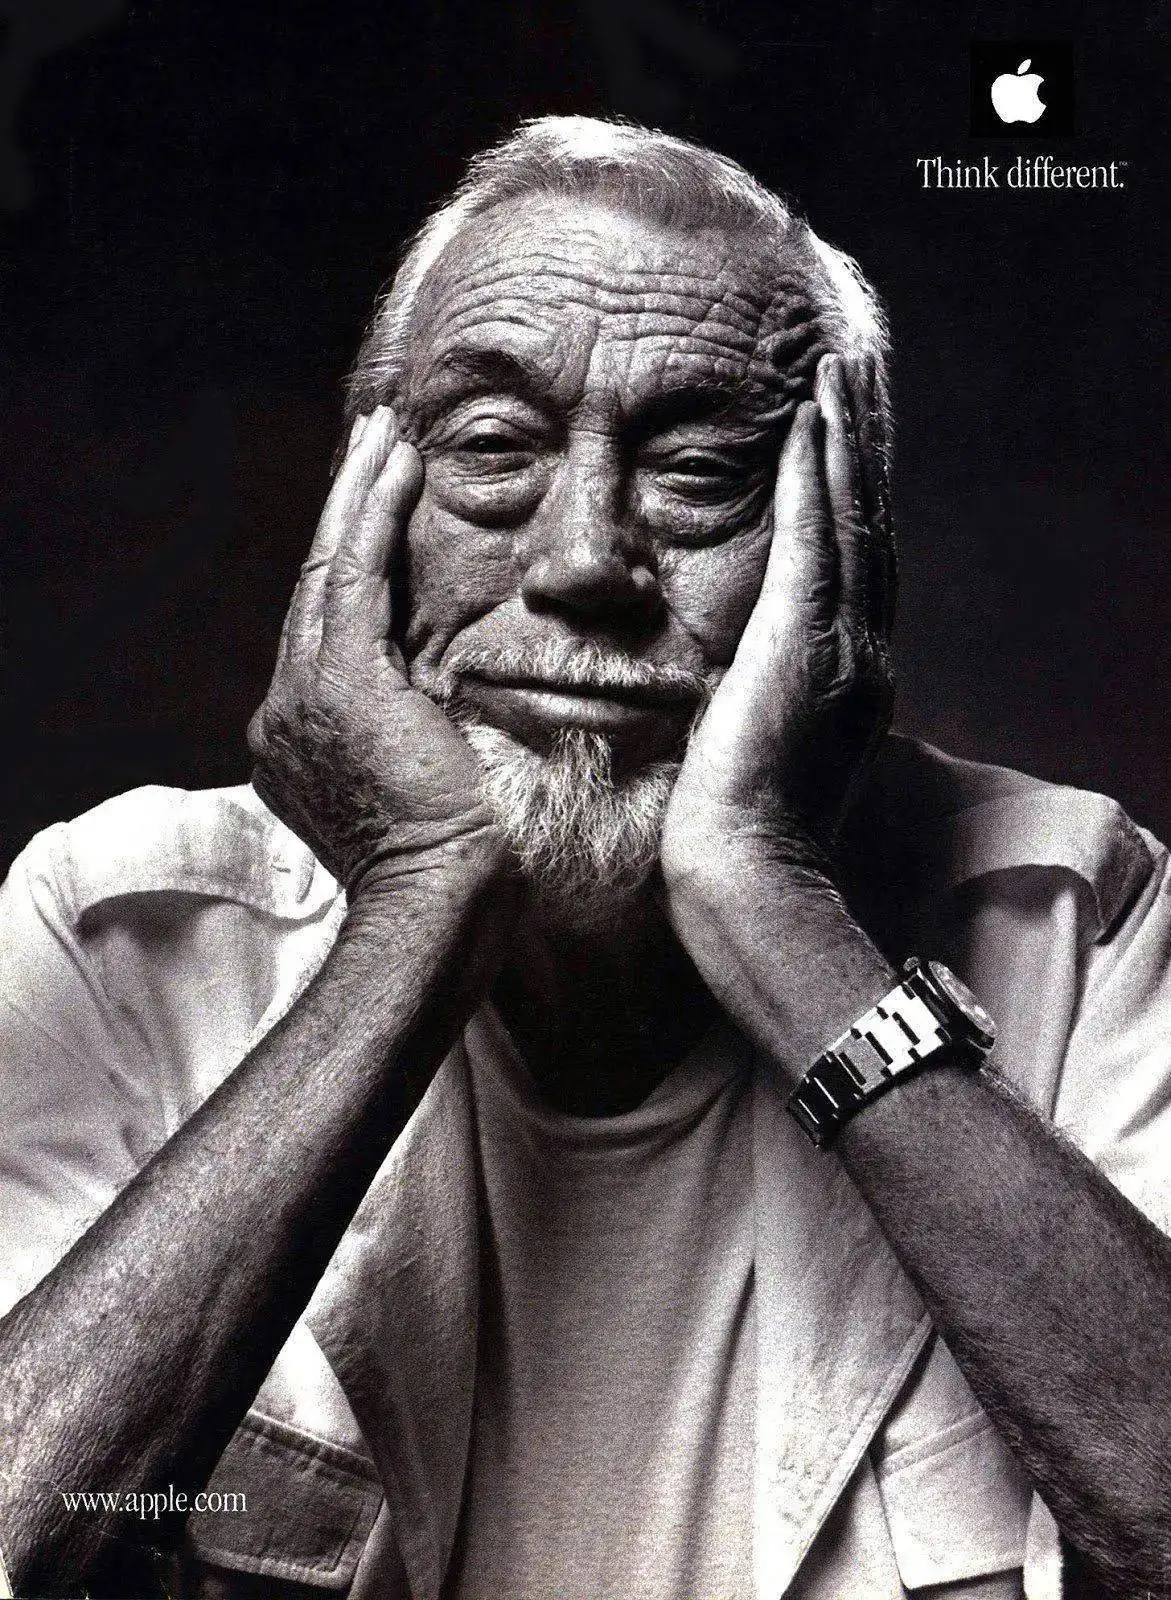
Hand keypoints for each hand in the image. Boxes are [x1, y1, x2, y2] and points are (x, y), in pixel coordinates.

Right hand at [248, 408, 506, 896]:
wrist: (442, 901)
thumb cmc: (456, 864)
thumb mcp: (422, 786)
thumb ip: (411, 734)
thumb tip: (439, 701)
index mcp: (301, 742)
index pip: (328, 630)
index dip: (351, 563)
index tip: (379, 510)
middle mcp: (285, 715)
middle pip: (317, 589)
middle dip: (347, 511)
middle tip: (375, 443)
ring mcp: (301, 698)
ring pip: (328, 570)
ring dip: (359, 494)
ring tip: (386, 433)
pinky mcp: (337, 682)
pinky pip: (354, 576)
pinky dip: (373, 515)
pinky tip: (395, 463)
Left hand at [661, 351, 893, 890]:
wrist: (750, 873)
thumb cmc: (738, 831)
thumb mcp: (756, 751)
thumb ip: (757, 698)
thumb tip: (727, 677)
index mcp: (852, 676)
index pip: (857, 565)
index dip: (854, 496)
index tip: (842, 438)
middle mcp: (865, 651)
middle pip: (871, 525)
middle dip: (862, 447)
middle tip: (856, 376)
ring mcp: (845, 644)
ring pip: (855, 517)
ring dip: (846, 438)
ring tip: (841, 371)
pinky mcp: (806, 640)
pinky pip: (817, 537)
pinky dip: (816, 475)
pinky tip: (808, 421)